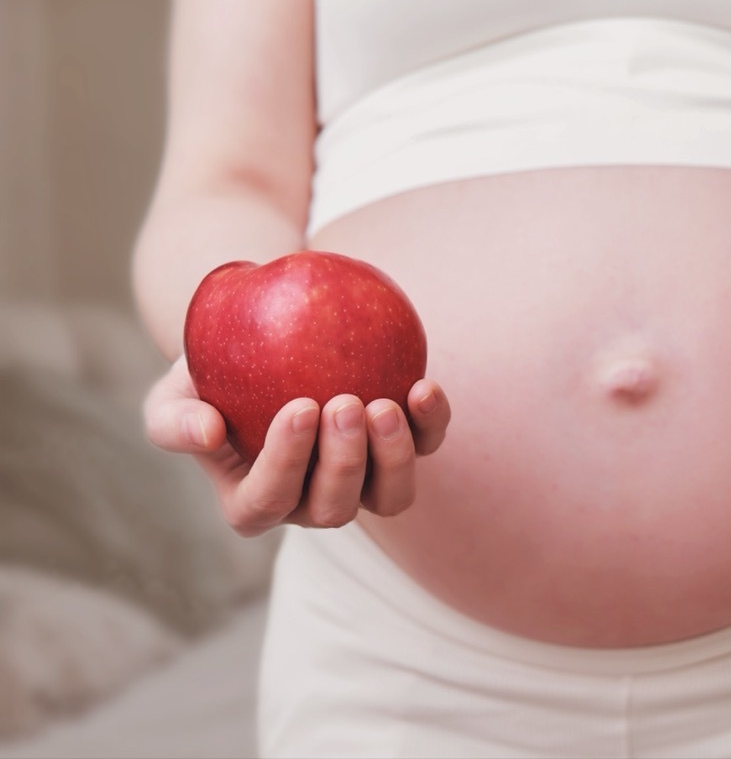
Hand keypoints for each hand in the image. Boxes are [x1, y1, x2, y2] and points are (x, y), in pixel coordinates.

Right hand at [143, 356, 450, 535]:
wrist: (261, 349)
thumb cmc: (209, 379)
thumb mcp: (173, 396)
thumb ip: (175, 420)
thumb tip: (206, 432)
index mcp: (255, 502)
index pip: (269, 499)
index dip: (286, 462)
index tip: (298, 406)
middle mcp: (312, 502)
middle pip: (335, 507)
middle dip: (343, 462)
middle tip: (344, 402)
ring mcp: (363, 482)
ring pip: (390, 497)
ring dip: (393, 457)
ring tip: (386, 404)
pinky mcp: (402, 449)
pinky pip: (426, 446)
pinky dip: (431, 423)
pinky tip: (424, 386)